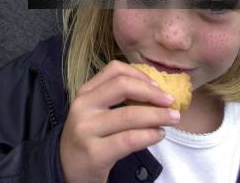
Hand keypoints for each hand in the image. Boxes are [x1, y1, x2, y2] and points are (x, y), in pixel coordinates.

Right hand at [60, 60, 179, 182]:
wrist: (67, 169)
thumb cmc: (89, 137)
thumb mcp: (95, 111)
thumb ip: (116, 98)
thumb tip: (155, 89)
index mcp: (85, 92)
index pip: (114, 70)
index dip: (140, 74)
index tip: (158, 85)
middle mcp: (83, 106)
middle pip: (122, 87)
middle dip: (152, 92)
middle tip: (171, 101)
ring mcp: (87, 129)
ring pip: (129, 115)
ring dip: (157, 115)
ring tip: (172, 119)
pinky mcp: (95, 153)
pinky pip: (129, 140)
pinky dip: (149, 135)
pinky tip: (159, 135)